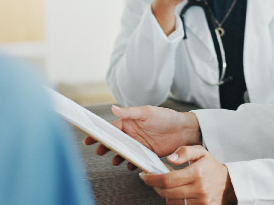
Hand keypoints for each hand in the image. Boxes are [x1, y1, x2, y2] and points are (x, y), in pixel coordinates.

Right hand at [84, 105, 200, 166]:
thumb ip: (130, 112)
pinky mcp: (146, 154)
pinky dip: (131, 163)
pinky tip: (130, 165)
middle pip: (115, 141)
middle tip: (98, 151)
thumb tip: (113, 108)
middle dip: (105, 146)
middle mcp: (132, 133)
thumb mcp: (147, 112)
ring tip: (114, 160)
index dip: (100, 132)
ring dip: (117, 156)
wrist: (184, 130)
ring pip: (123, 152)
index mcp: (130, 122)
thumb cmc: (166, 117)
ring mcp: (139, 144)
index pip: (111, 127)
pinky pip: (135, 160)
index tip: (89, 137)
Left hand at [141, 145, 236, 204]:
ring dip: (165, 195)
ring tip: (166, 186)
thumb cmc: (211, 167)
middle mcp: (199, 189)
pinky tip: (175, 194)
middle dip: (155, 187)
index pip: (168, 180)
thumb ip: (185, 152)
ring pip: (172, 202)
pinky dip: (174, 201)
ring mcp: (201, 202)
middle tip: (152, 181)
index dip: (152, 179)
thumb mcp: (200, 152)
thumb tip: (170, 159)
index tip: (144, 177)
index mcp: (197, 173)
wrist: (228, 184)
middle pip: (167, 193)